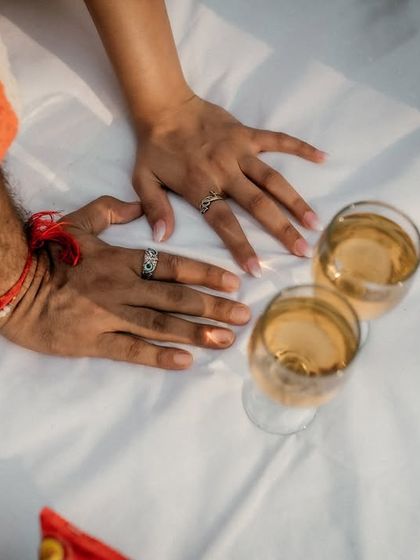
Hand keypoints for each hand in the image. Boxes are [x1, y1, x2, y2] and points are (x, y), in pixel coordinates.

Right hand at [0, 196, 249, 368]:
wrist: (12, 284)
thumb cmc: (48, 252)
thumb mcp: (79, 222)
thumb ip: (111, 211)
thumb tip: (141, 204)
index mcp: (121, 258)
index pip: (172, 266)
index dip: (205, 274)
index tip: (232, 283)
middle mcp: (122, 287)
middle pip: (175, 297)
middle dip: (213, 306)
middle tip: (243, 315)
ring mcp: (109, 315)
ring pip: (160, 324)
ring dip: (196, 332)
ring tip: (226, 339)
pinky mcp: (93, 341)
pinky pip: (131, 350)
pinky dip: (159, 356)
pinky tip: (186, 361)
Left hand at [133, 95, 325, 276]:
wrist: (163, 106)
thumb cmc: (154, 147)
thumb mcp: (142, 179)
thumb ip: (154, 208)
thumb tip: (161, 237)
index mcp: (200, 186)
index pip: (224, 222)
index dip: (241, 246)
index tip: (257, 269)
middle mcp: (225, 171)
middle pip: (258, 205)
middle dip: (281, 230)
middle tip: (302, 251)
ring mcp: (239, 151)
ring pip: (273, 179)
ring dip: (295, 201)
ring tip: (313, 222)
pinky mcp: (247, 134)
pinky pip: (278, 140)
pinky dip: (300, 148)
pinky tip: (322, 158)